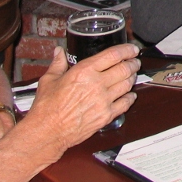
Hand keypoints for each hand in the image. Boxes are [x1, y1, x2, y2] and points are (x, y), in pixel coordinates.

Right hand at [24, 45, 139, 155]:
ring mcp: (103, 101)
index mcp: (84, 72)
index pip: (113, 55)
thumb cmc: (46, 108)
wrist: (48, 132)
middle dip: (133, 63)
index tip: (131, 49)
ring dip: (132, 78)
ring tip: (132, 75)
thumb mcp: (48, 80)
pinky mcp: (106, 116)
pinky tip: (130, 95)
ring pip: (127, 84)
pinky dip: (130, 98)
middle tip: (134, 62)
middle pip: (125, 69)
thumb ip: (57, 64)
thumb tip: (59, 52)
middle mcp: (97, 84)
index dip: (126, 50)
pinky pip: (125, 104)